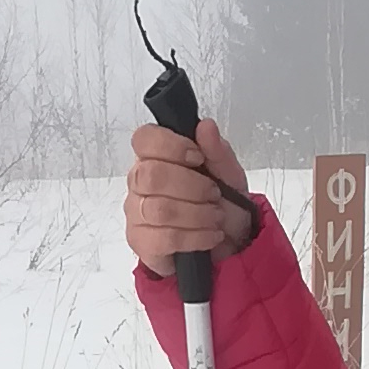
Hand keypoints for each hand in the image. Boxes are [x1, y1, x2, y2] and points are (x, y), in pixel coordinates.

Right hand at [124, 114, 256, 274]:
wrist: (231, 242)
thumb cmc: (224, 203)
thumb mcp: (230, 173)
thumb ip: (217, 150)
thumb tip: (205, 126)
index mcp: (157, 157)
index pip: (144, 139)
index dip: (171, 146)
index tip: (197, 156)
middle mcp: (140, 182)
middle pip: (150, 175)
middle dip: (191, 186)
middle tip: (213, 193)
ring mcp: (137, 213)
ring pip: (159, 209)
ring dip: (198, 214)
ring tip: (215, 216)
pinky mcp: (142, 242)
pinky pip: (163, 238)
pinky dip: (195, 237)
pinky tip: (208, 235)